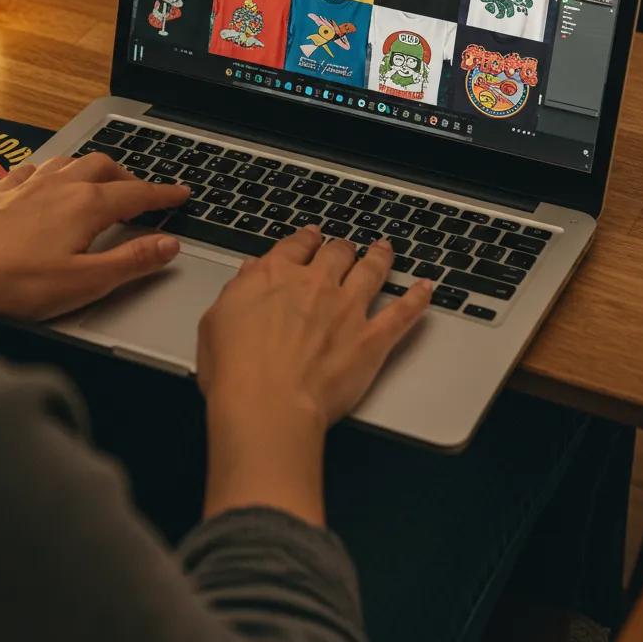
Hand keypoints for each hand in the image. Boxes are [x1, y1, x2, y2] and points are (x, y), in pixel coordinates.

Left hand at [0, 153, 188, 317]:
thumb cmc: (14, 284)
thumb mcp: (85, 281)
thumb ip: (131, 261)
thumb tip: (168, 244)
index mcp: (85, 206)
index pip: (136, 193)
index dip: (163, 194)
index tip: (181, 193)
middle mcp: (59, 186)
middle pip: (104, 167)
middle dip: (129, 176)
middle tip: (143, 193)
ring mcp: (26, 185)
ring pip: (70, 161)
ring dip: (93, 168)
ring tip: (101, 183)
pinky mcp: (0, 192)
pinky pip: (34, 168)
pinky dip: (53, 171)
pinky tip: (47, 181)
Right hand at [197, 227, 429, 523]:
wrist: (266, 404)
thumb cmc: (235, 371)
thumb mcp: (216, 320)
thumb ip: (238, 291)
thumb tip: (249, 273)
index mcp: (275, 275)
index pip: (296, 245)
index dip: (305, 239)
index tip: (311, 237)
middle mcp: (315, 284)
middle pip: (337, 253)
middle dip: (342, 247)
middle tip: (346, 247)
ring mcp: (347, 309)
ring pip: (371, 271)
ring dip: (380, 257)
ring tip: (385, 250)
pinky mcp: (371, 340)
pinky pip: (403, 313)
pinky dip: (418, 299)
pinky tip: (426, 288)